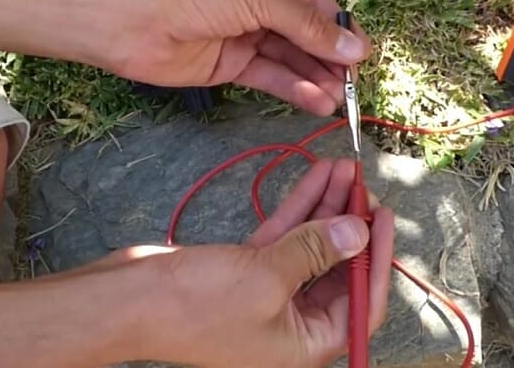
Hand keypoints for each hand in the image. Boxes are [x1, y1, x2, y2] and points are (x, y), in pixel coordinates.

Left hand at [104, 0, 371, 115]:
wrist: (130, 17)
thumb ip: (306, 25)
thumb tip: (355, 46)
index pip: (314, 2)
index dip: (340, 27)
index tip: (365, 54)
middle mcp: (256, 5)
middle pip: (304, 33)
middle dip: (330, 57)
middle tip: (355, 86)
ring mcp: (241, 37)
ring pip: (288, 59)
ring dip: (315, 78)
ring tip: (340, 102)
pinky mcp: (227, 67)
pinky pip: (268, 77)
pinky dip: (292, 90)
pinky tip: (315, 102)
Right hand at [142, 158, 394, 367]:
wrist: (128, 302)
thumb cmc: (195, 306)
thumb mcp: (267, 277)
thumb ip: (317, 251)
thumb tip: (359, 233)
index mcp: (306, 345)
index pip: (361, 304)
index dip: (378, 259)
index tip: (385, 216)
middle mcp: (292, 325)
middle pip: (338, 271)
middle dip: (351, 223)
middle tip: (364, 185)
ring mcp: (268, 297)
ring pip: (310, 247)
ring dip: (327, 208)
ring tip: (343, 168)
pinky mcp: (246, 273)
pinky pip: (283, 239)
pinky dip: (298, 209)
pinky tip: (314, 177)